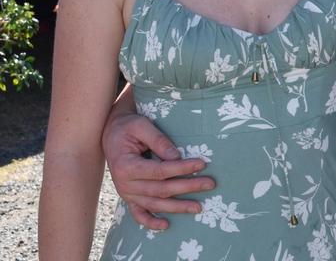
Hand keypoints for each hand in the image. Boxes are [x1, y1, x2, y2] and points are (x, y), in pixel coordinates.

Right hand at [102, 112, 213, 229]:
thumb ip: (158, 140)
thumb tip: (176, 156)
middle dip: (187, 187)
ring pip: (154, 204)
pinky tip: (166, 225)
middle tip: (210, 184)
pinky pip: (138, 214)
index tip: (201, 164)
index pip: (159, 171)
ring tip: (199, 207)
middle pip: (161, 189)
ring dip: (177, 207)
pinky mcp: (129, 197)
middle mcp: (125, 184)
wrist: (110, 135)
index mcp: (126, 166)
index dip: (181, 169)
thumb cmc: (128, 128)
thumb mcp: (141, 126)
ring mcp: (127, 193)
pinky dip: (150, 222)